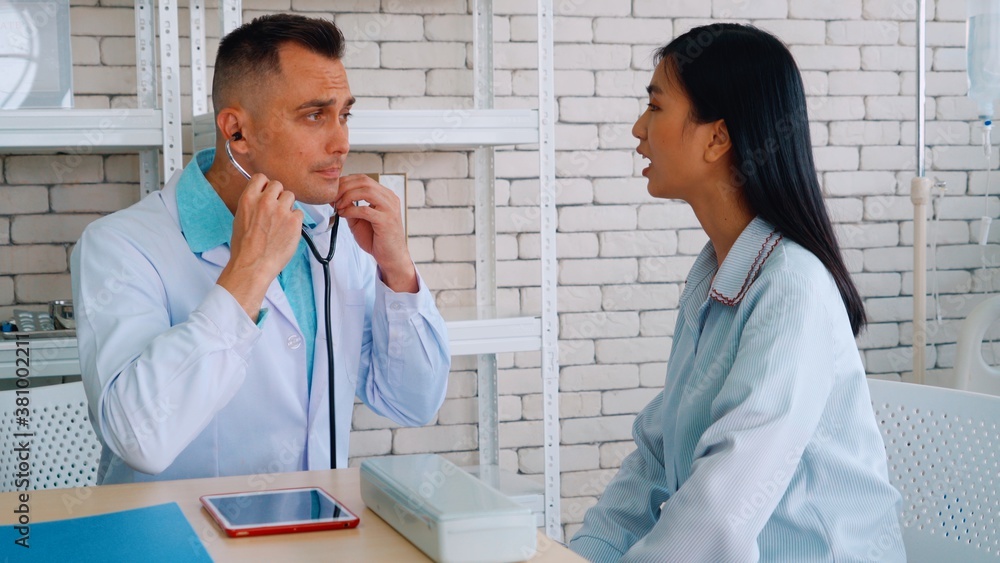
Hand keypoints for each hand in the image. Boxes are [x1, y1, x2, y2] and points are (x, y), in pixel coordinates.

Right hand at [217, 174, 303, 318]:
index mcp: (248, 199)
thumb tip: (262, 196)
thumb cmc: (244, 247)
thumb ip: (253, 204)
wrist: (253, 265)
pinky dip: (295, 221)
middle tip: (276, 209)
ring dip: (288, 206)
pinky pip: (299, 212)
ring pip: (291, 196)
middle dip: (278, 196)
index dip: (265, 186)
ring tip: (281, 221)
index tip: (267, 193)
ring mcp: (281, 211)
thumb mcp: (240, 219)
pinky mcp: (294, 222)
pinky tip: (287, 231)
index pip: (261, 178)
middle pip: (278, 185)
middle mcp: (265, 201)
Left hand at [335, 174, 417, 292]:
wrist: (391, 257)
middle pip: (364, 181)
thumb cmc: (378, 239)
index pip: (364, 179)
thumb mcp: (360, 220)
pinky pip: (365, 210)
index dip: (346, 182)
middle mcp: (389, 198)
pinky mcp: (386, 220)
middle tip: (332, 197)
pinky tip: (344, 214)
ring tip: (338, 206)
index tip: (333, 191)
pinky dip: (351, 210)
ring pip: (366, 191)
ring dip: (347, 196)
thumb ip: (350, 207)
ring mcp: (390, 209)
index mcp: (385, 195)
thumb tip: (335, 198)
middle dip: (344, 187)